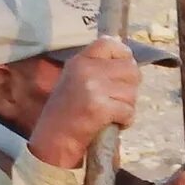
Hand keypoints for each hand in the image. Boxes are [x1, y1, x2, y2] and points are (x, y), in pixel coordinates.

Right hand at [25, 36, 142, 168]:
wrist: (53, 142)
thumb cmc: (68, 114)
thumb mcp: (76, 81)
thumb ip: (98, 69)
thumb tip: (130, 61)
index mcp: (79, 61)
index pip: (110, 43)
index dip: (123, 56)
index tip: (122, 71)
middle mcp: (86, 70)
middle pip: (130, 69)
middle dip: (129, 87)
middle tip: (116, 100)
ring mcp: (93, 87)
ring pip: (132, 92)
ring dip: (126, 107)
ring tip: (109, 114)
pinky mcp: (100, 107)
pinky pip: (129, 111)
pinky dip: (125, 121)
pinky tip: (110, 124)